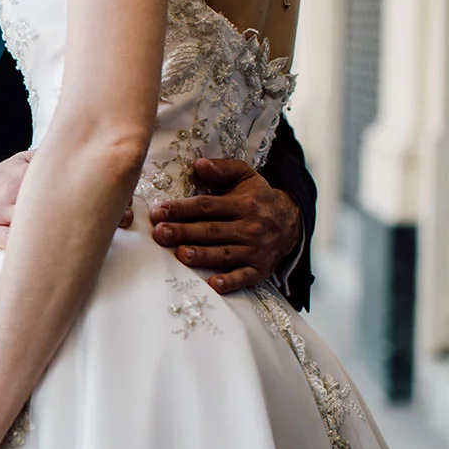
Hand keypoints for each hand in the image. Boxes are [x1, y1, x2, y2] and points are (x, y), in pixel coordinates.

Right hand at [0, 151, 133, 253]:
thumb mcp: (16, 166)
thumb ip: (47, 164)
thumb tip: (88, 159)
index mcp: (28, 167)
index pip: (68, 167)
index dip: (100, 178)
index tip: (126, 191)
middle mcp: (17, 185)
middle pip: (61, 193)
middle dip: (96, 204)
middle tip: (125, 216)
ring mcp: (2, 210)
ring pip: (41, 220)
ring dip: (73, 230)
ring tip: (102, 240)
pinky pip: (19, 246)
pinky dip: (41, 253)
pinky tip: (64, 263)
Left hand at [150, 158, 302, 293]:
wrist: (291, 223)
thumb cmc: (257, 198)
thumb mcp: (244, 176)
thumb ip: (222, 168)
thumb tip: (198, 164)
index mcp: (243, 204)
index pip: (207, 205)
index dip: (181, 209)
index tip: (157, 212)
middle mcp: (250, 227)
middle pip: (211, 230)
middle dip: (184, 232)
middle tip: (159, 233)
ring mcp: (255, 250)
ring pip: (224, 254)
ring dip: (202, 255)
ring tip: (180, 254)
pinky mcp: (260, 269)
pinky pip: (244, 277)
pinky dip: (231, 282)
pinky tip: (214, 284)